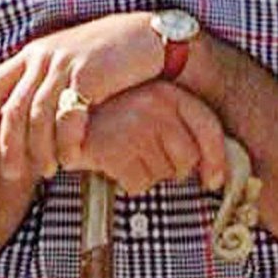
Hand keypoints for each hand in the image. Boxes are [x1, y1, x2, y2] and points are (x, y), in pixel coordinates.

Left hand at [0, 13, 180, 182]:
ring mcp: (63, 65)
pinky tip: (72, 159)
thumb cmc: (111, 56)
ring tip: (48, 171)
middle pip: (12, 109)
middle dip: (10, 146)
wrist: (147, 36)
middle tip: (12, 173)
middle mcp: (41, 57)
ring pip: (37, 118)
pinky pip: (68, 119)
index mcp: (31, 54)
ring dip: (40, 150)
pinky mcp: (87, 76)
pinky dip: (67, 144)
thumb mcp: (69, 62)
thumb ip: (47, 84)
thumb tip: (31, 120)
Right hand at [57, 82, 232, 197]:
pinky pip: (139, 184)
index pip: (209, 128)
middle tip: (145, 156)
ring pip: (163, 175)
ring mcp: (136, 125)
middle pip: (188, 160)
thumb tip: (216, 172)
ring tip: (125, 153)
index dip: (217, 160)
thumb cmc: (111, 119)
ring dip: (146, 174)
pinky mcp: (116, 147)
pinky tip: (113, 162)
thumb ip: (179, 129)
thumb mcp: (149, 110)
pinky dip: (127, 182)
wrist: (60, 116)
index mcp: (169, 93)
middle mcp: (157, 105)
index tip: (213, 181)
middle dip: (171, 169)